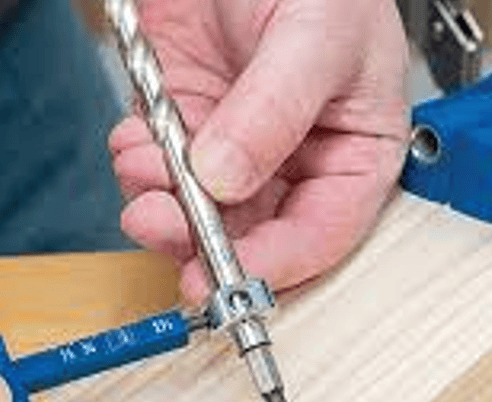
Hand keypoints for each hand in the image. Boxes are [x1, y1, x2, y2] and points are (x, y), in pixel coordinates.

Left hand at [109, 0, 408, 303]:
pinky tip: (137, 143)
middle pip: (254, 232)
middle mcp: (296, 158)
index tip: (228, 275)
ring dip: (164, 205)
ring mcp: (238, 143)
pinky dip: (140, 165)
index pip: (324, 230)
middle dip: (204, 241)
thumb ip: (276, 109)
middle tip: (166, 230)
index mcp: (354, 149)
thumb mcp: (315, 37)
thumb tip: (228, 178)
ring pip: (201, 209)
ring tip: (147, 171)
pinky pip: (161, 167)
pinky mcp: (191, 121)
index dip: (276, 262)